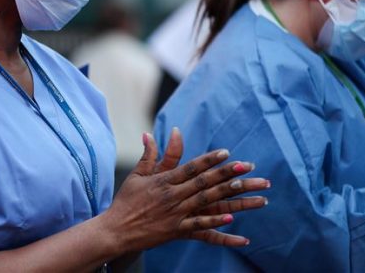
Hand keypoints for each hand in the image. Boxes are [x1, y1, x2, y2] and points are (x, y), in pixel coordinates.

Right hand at [101, 128, 269, 253]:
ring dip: (230, 196)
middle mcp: (172, 195)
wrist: (116, 229)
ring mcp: (175, 213)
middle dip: (228, 174)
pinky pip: (199, 225)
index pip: (191, 167)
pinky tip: (231, 218)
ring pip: (206, 202)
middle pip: (204, 182)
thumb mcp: (136, 175)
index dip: (209, 160)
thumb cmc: (126, 201)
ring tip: (248, 190)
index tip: (226, 153)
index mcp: (163, 180)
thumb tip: (148, 133)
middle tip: (248, 167)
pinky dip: (215, 221)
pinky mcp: (176, 230)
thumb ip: (148, 155)